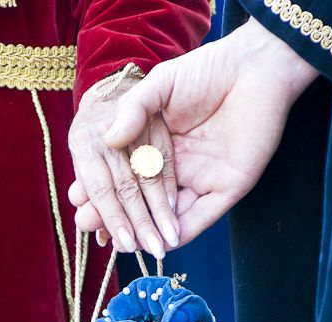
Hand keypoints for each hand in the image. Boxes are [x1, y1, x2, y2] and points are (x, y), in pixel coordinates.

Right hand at [84, 19, 318, 247]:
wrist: (254, 67)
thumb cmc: (207, 70)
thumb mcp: (160, 86)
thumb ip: (133, 110)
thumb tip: (107, 138)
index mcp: (158, 146)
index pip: (126, 177)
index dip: (103, 190)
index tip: (77, 200)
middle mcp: (178, 168)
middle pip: (143, 201)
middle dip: (117, 217)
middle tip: (88, 226)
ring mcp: (202, 179)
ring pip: (171, 216)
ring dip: (148, 232)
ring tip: (123, 245)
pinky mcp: (228, 187)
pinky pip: (204, 216)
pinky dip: (185, 232)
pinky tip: (165, 243)